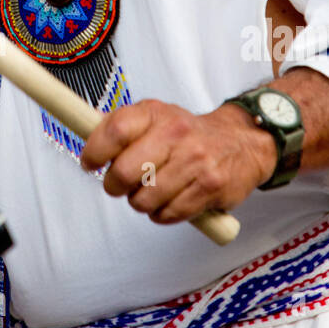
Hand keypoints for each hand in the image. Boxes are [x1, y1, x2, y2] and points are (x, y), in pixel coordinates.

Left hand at [80, 98, 277, 223]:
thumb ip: (122, 127)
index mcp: (156, 112)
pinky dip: (162, 214)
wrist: (241, 142)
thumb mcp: (156, 116)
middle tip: (120, 185)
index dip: (95, 151)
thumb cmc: (187, 134)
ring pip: (145, 199)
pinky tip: (170, 200)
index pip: (115, 130)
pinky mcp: (210, 188)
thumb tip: (87, 143)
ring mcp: (195, 161)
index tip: (90, 163)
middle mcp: (175, 133)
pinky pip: (168, 215)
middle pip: (125, 172)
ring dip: (140, 202)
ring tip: (151, 191)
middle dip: (115, 186)